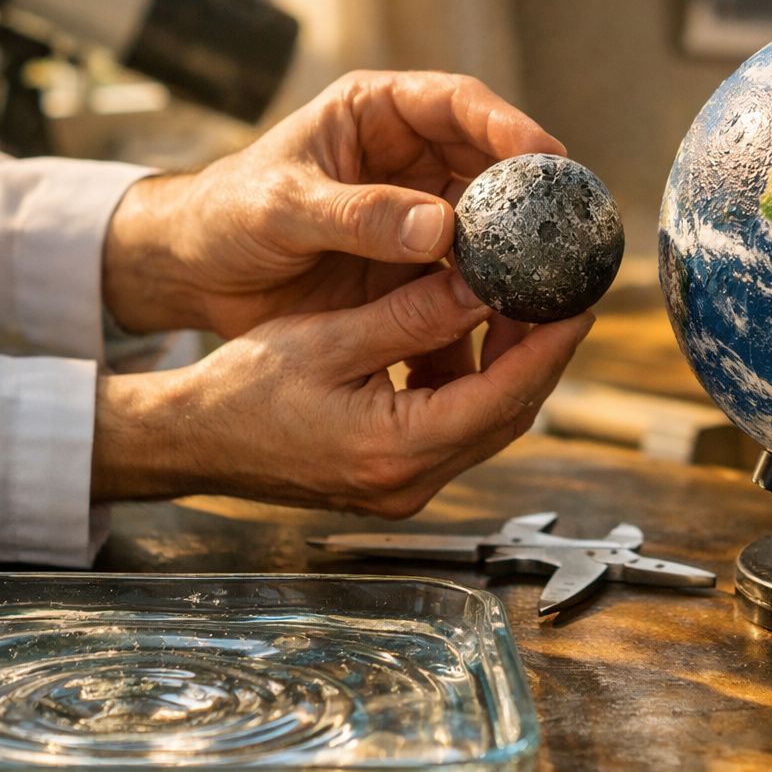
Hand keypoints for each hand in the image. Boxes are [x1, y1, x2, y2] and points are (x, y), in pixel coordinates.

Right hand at [91, 268, 593, 512]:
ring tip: (519, 305)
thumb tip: (486, 281)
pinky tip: (469, 337)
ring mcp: (404, 490)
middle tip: (562, 295)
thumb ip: (413, 316)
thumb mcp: (329, 339)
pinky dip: (472, 385)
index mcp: (394, 451)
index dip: (549, 347)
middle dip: (540, 354)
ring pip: (487, 424)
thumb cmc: (242, 389)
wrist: (190, 441)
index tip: (581, 301)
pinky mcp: (395, 481)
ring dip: (509, 367)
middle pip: (508, 415)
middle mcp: (410, 484)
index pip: (503, 396)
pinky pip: (456, 431)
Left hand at [102, 70, 564, 338]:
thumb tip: (443, 228)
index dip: (509, 124)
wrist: (193, 275)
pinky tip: (506, 316)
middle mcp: (406, 157)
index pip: (457, 104)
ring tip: (544, 278)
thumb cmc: (224, 218)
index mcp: (375, 114)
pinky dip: (486, 292)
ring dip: (513, 250)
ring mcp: (415, 211)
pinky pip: (464, 273)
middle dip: (528, 194)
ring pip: (486, 223)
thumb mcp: (282, 210)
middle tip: (564, 225)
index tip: (548, 155)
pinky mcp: (413, 264)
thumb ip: (358, 216)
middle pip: (489, 164)